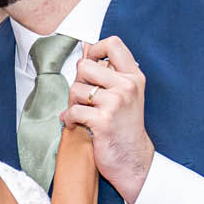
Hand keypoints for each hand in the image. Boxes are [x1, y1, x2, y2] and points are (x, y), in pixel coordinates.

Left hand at [63, 37, 152, 202]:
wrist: (132, 159)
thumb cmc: (125, 127)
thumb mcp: (125, 95)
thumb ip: (108, 73)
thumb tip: (86, 47)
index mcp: (133, 76)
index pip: (113, 44)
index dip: (95, 49)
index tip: (90, 63)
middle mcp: (127, 86)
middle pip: (85, 66)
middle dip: (78, 82)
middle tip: (83, 98)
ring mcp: (116, 103)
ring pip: (76, 89)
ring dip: (72, 103)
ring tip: (81, 113)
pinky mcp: (103, 120)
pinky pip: (73, 110)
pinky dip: (69, 118)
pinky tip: (75, 124)